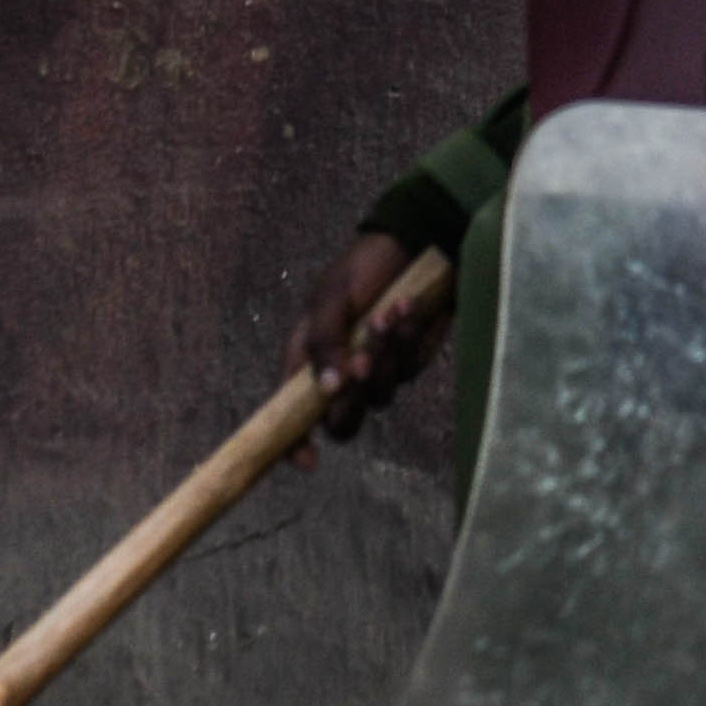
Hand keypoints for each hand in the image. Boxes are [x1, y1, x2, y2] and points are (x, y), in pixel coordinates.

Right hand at [288, 231, 449, 441]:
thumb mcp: (330, 297)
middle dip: (352, 399)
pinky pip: (407, 370)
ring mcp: (377, 374)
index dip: (295, 445)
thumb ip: (324, 342)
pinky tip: (407, 305)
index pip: (293, 417)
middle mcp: (340, 376)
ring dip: (384, 356)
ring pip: (379, 397)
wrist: (412, 245)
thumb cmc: (359, 269)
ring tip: (388, 311)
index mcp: (306, 362)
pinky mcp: (408, 364)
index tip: (308, 459)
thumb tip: (326, 390)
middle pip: (342, 423)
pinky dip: (406, 338)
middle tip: (363, 360)